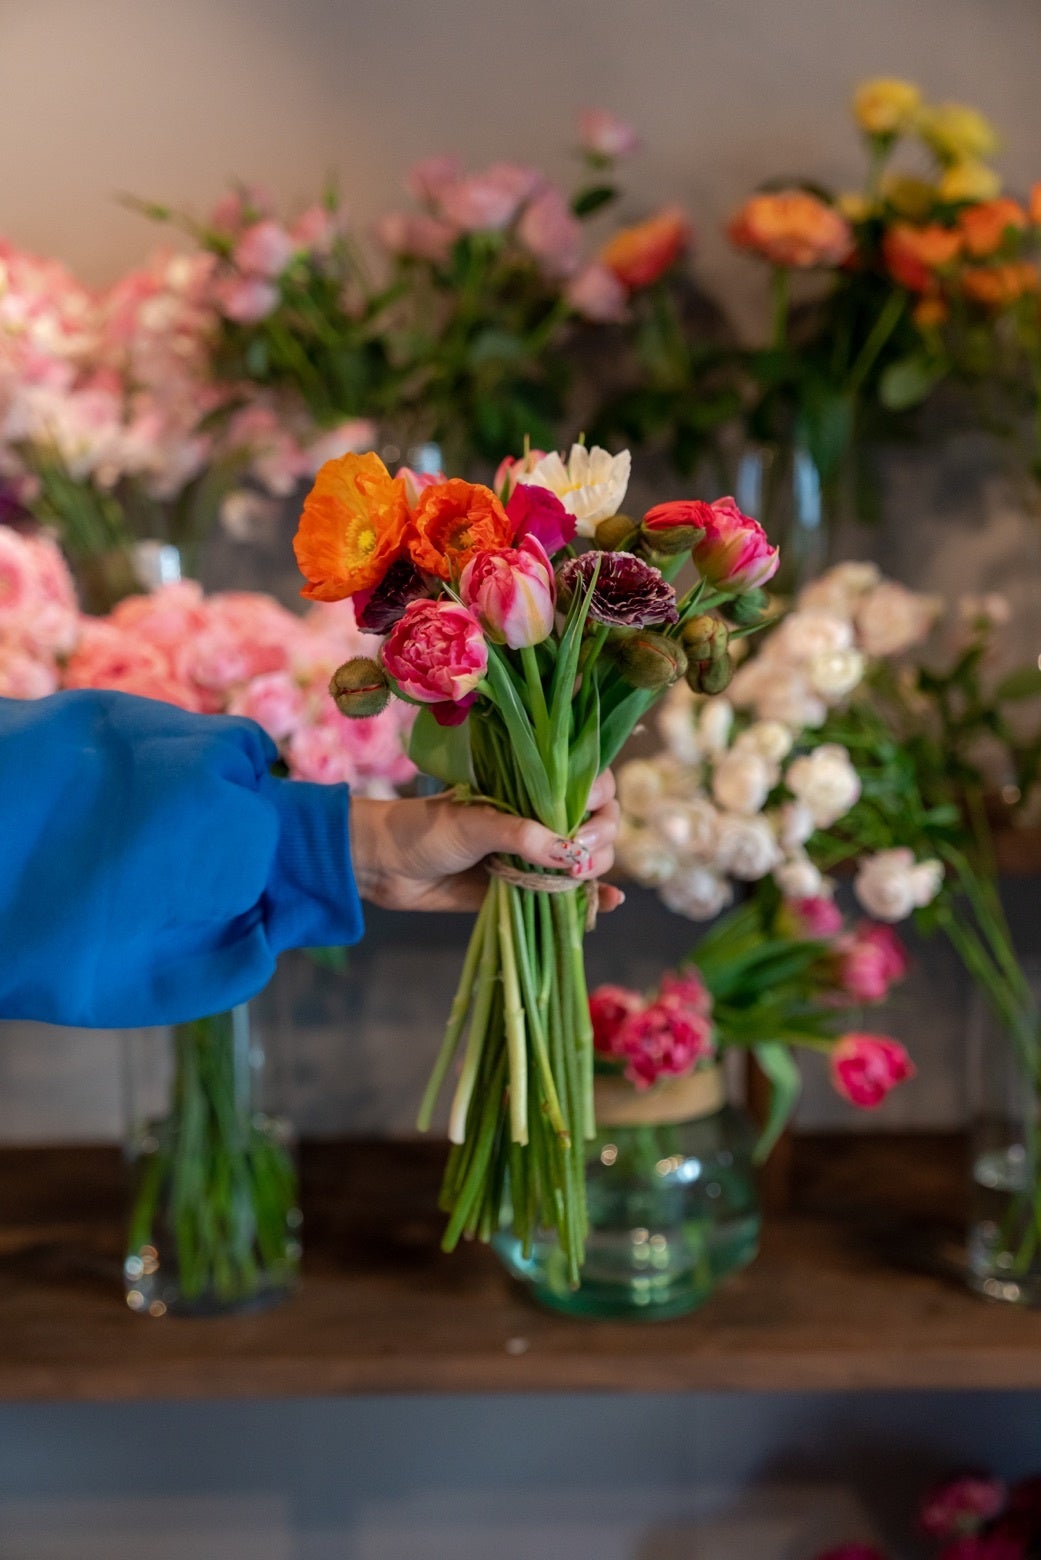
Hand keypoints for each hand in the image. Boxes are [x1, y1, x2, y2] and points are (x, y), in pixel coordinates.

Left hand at [349, 771, 622, 913]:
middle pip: (599, 823)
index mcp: (531, 788)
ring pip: (589, 858)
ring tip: (577, 877)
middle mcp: (542, 818)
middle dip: (599, 840)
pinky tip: (610, 901)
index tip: (581, 819)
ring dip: (597, 868)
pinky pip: (569, 892)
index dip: (597, 799)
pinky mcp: (529, 888)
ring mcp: (538, 854)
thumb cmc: (426, 830)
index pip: (590, 783)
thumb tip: (569, 853)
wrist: (387, 866)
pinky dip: (593, 898)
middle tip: (577, 857)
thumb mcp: (474, 824)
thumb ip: (521, 835)